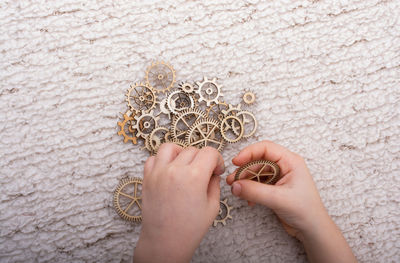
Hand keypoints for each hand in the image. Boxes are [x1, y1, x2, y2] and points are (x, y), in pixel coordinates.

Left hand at [134, 143, 224, 262]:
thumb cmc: (189, 229)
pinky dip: (162, 160)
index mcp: (194, 176)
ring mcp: (158, 172)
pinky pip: (153, 158)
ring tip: (185, 165)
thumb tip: (213, 173)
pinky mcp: (147, 178)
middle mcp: (175, 170)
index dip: (217, 160)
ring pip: (170, 147)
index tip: (216, 170)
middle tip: (204, 173)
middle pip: (192, 149)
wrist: (164, 242)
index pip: (209, 152)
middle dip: (202, 159)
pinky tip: (169, 170)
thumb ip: (214, 184)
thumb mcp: (212, 206)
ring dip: (180, 152)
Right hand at [226, 140, 326, 239]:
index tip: (236, 162)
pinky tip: (248, 200)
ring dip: (245, 180)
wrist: (312, 230)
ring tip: (235, 189)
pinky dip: (250, 190)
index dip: (249, 152)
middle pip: (258, 160)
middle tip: (232, 180)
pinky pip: (257, 183)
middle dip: (244, 169)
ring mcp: (279, 177)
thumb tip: (235, 185)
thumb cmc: (305, 211)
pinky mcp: (274, 188)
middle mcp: (284, 166)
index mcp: (290, 161)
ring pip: (256, 172)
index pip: (265, 148)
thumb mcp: (278, 199)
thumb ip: (255, 191)